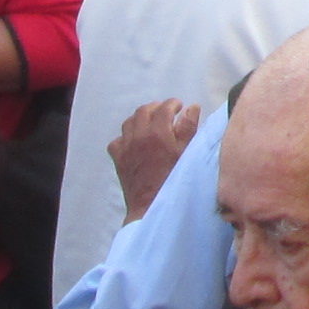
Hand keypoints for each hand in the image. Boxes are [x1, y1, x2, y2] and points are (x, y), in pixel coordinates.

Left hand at [110, 100, 201, 219]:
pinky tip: (133, 142)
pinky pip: (117, 141)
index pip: (164, 108)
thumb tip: (191, 107)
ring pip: (128, 123)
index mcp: (157, 132)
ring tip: (150, 124)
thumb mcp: (187, 153)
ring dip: (140, 119)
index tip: (179, 106)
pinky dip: (125, 137)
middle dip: (156, 107)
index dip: (173, 104)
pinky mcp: (118, 159)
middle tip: (166, 112)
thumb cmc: (174, 179)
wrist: (151, 205)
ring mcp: (125, 147)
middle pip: (143, 111)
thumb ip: (189, 128)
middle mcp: (138, 136)